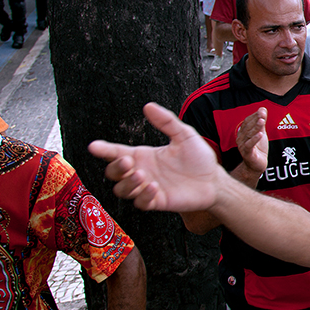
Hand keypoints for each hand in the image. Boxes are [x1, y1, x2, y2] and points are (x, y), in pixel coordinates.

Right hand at [89, 102, 226, 211]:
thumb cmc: (198, 158)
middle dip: (115, 168)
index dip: (104, 150)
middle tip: (128, 162)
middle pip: (113, 173)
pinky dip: (144, 196)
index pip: (116, 153)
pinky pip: (141, 203)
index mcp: (143, 155)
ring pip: (122, 190)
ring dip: (127, 184)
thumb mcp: (184, 135)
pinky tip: (155, 187)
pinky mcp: (157, 202)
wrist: (215, 180)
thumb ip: (167, 122)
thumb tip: (148, 106)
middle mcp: (142, 172)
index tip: (94, 146)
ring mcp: (148, 188)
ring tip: (142, 175)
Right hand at [235, 108, 268, 174]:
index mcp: (242, 132)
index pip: (247, 121)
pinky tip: (260, 134)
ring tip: (262, 121)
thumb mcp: (261, 133)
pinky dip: (255, 139)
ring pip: (248, 135)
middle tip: (262, 114)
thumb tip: (263, 108)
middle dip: (255, 120)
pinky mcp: (247, 153)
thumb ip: (261, 122)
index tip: (262, 110)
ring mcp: (242, 146)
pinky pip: (249, 145)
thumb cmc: (258, 148)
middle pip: (247, 127)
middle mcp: (240, 138)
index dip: (254, 115)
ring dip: (255, 127)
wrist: (258, 164)